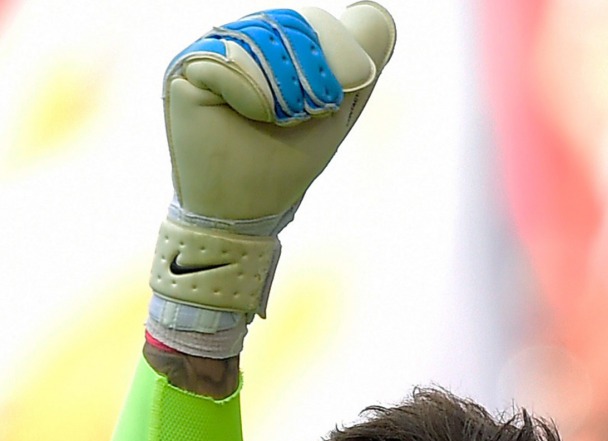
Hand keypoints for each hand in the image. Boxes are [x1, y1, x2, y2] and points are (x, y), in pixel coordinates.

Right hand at [149, 4, 395, 325]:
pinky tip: (251, 118)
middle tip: (303, 116)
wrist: (247, 207)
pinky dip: (254, 95)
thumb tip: (374, 10)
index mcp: (271, 44)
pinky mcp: (185, 68)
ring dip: (285, 89)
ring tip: (277, 121)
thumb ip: (359, 58)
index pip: (314, 23)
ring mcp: (210, 50)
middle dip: (312, 77)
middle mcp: (238, 40)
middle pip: (292, 24)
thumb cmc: (287, 161)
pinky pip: (232, 61)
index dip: (334, 58)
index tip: (328, 103)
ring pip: (263, 39)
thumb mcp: (338, 107)